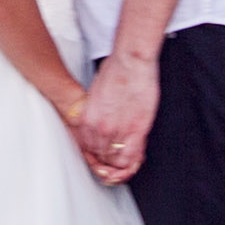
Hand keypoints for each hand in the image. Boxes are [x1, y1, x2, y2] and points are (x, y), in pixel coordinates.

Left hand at [72, 52, 157, 184]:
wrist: (131, 61)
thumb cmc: (116, 71)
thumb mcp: (97, 95)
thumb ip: (98, 114)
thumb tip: (103, 124)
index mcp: (88, 119)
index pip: (88, 149)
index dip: (97, 156)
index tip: (103, 157)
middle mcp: (99, 128)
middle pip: (101, 157)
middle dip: (109, 163)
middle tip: (117, 163)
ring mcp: (117, 130)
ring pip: (116, 160)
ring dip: (121, 164)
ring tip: (127, 162)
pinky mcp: (137, 129)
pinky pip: (131, 157)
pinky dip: (133, 162)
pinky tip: (135, 160)